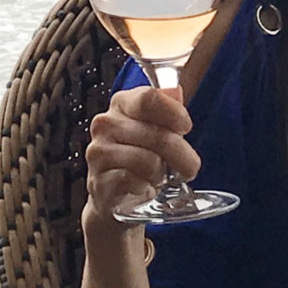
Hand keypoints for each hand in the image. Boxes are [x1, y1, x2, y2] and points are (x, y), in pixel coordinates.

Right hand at [82, 85, 200, 235]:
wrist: (114, 193)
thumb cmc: (139, 155)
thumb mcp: (155, 128)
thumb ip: (166, 109)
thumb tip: (176, 94)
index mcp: (121, 103)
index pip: (149, 98)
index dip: (174, 113)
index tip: (186, 127)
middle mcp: (105, 124)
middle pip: (158, 135)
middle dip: (182, 155)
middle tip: (189, 167)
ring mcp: (99, 153)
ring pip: (149, 161)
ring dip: (162, 174)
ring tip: (158, 177)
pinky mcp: (99, 181)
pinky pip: (136, 181)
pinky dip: (147, 187)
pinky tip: (143, 187)